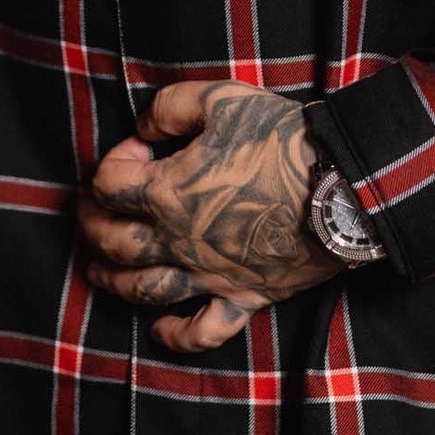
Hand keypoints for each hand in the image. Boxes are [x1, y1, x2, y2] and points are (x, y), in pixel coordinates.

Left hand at [77, 80, 342, 353]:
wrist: (341, 186)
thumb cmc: (281, 139)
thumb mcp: (221, 99)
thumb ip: (171, 107)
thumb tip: (145, 127)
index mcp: (169, 192)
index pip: (109, 185)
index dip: (112, 160)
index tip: (139, 145)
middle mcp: (178, 241)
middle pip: (113, 243)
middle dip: (93, 223)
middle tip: (96, 206)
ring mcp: (209, 274)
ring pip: (143, 291)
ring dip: (113, 280)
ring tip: (100, 267)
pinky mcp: (242, 296)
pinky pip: (202, 330)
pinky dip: (176, 335)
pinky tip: (159, 330)